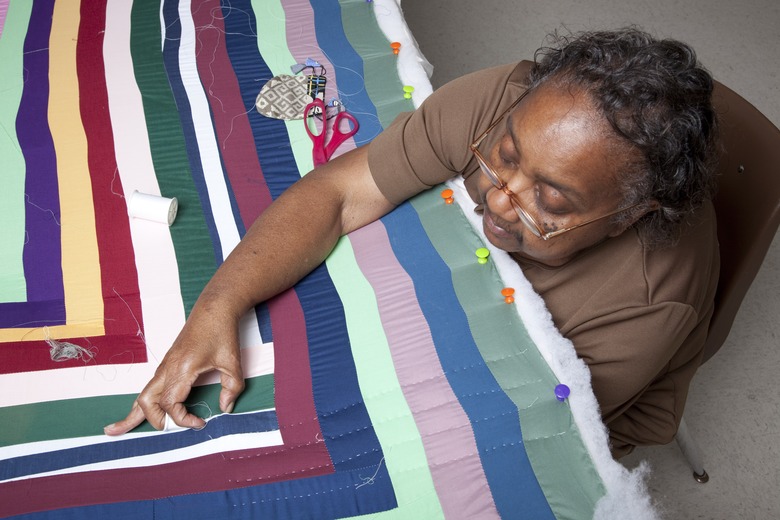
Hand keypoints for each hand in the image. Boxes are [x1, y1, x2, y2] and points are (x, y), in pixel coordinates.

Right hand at [104, 299, 244, 434]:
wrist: (214, 309)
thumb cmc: (222, 332)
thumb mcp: (233, 362)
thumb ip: (231, 388)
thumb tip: (225, 409)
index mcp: (181, 368)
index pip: (169, 404)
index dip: (182, 419)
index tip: (200, 422)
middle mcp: (168, 367)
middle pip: (147, 401)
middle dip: (153, 420)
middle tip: (167, 431)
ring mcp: (166, 365)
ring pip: (143, 393)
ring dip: (133, 413)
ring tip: (115, 430)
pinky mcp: (168, 363)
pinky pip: (150, 386)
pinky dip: (141, 401)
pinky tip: (134, 411)